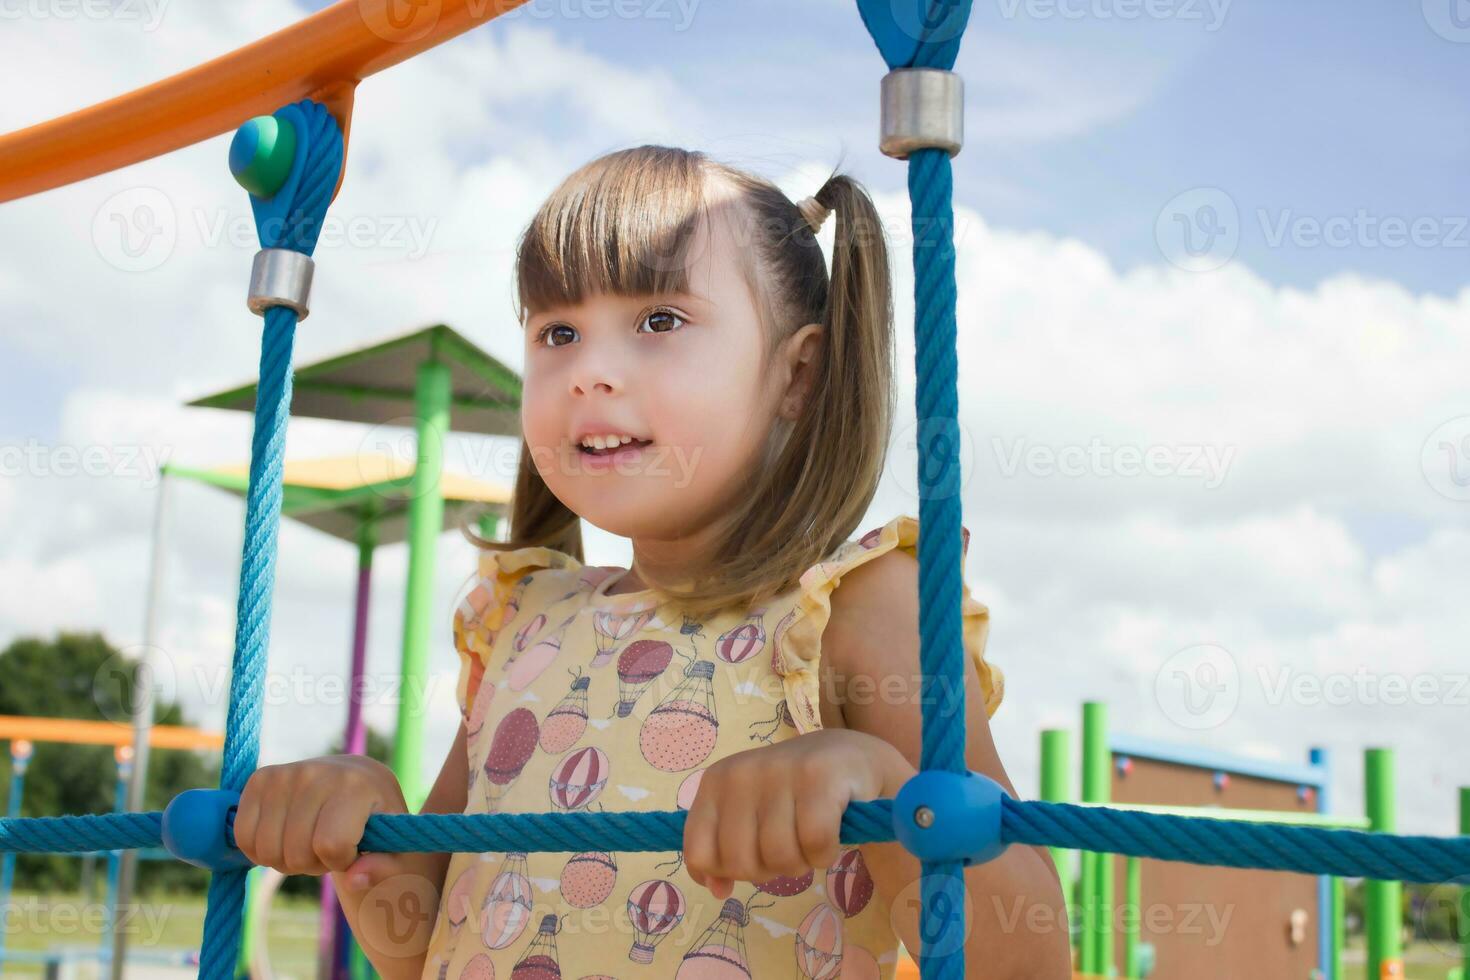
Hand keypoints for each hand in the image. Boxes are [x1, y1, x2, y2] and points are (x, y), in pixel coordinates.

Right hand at [234, 754, 415, 888]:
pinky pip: (243, 835)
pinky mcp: (261, 778)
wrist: (359, 783)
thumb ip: (383, 867)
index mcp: (357, 786)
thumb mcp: (395, 847)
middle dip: (313, 863)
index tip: (353, 850)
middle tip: (329, 846)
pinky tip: (284, 837)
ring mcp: (287, 773)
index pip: (331, 846)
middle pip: (296, 852)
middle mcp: (319, 772)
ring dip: (287, 858)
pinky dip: (260, 849)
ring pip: (267, 849)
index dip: (341, 861)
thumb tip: (356, 879)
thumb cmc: (379, 821)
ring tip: (309, 840)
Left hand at [681, 729, 908, 900]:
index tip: (751, 860)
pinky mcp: (820, 777)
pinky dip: (825, 854)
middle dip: (767, 871)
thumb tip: (715, 890)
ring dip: (799, 864)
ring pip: (778, 856)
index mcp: (715, 782)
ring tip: (808, 841)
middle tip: (787, 849)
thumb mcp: (748, 816)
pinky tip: (830, 838)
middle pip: (740, 862)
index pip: (698, 852)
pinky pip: (815, 844)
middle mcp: (742, 773)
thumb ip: (723, 851)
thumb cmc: (793, 794)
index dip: (725, 871)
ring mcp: (780, 771)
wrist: (848, 758)